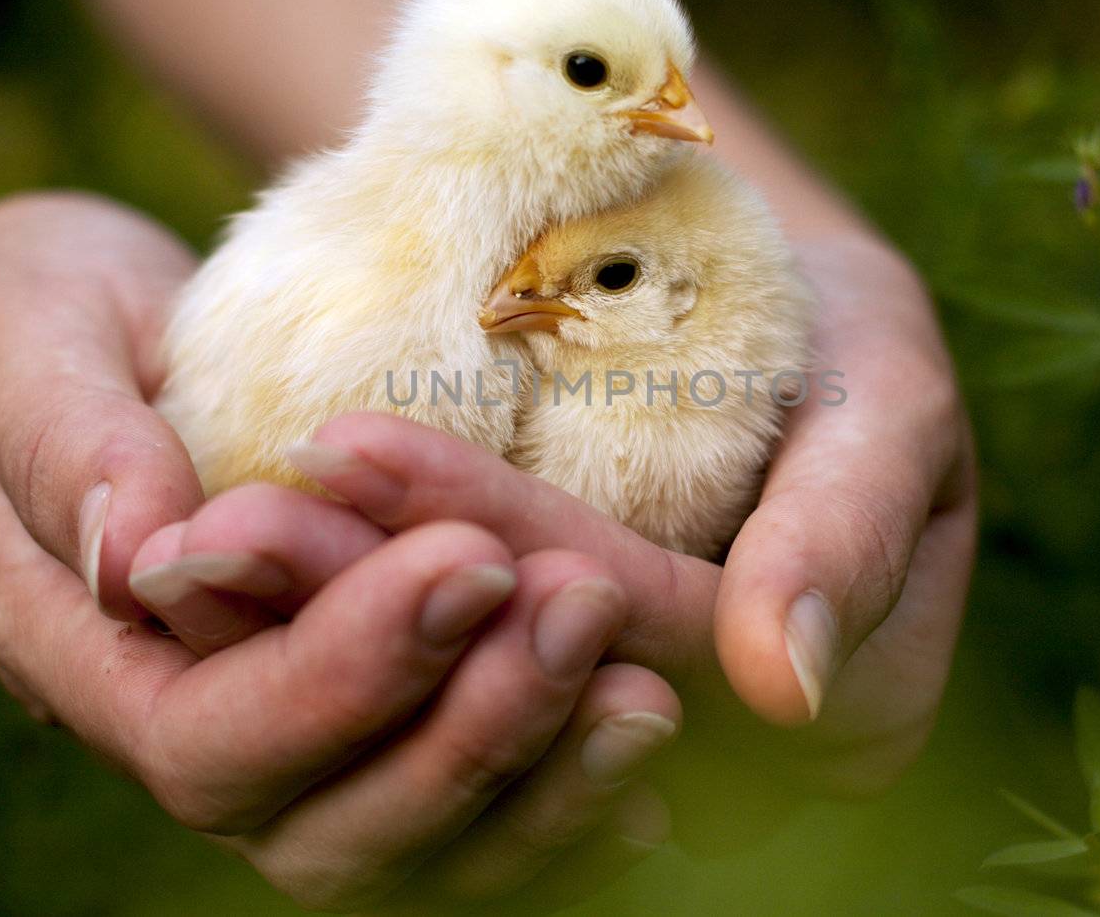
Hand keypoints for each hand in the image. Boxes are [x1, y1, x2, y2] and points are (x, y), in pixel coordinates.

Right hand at [0, 193, 682, 908]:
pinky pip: (462, 809)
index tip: (470, 559)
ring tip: (640, 689)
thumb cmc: (40, 317)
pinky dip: (554, 796)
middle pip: (327, 830)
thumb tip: (140, 558)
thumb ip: (70, 446)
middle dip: (465, 734)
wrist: (83, 327)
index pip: (211, 739)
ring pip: (411, 853)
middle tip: (581, 608)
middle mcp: (192, 728)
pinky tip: (635, 737)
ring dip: (533, 777)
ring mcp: (284, 737)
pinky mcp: (361, 706)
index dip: (345, 673)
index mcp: (93, 660)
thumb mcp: (28, 337)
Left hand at [263, 231, 974, 808]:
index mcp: (836, 721)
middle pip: (532, 689)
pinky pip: (440, 693)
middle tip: (229, 514)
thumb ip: (850, 532)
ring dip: (328, 624)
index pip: (644, 637)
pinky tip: (242, 565)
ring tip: (209, 535)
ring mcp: (632, 746)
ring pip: (465, 714)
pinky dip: (339, 624)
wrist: (797, 332)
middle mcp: (726, 767)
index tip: (348, 437)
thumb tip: (787, 687)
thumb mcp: (890, 404)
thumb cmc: (857, 346)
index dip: (498, 540)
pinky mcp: (557, 710)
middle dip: (372, 602)